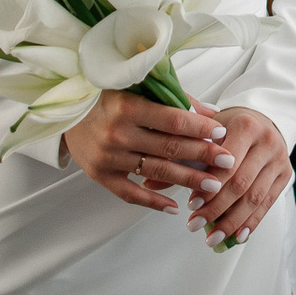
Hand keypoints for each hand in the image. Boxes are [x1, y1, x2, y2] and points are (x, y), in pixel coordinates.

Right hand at [64, 90, 232, 214]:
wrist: (67, 111)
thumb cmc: (110, 95)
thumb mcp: (138, 87)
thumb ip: (174, 98)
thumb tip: (211, 114)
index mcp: (128, 106)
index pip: (172, 120)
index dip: (199, 128)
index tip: (222, 133)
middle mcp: (117, 133)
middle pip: (169, 148)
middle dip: (202, 156)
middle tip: (228, 162)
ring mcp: (108, 157)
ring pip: (156, 173)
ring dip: (188, 180)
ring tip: (214, 185)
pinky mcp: (100, 176)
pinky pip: (130, 194)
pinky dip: (154, 203)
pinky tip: (175, 207)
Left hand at [186, 107, 290, 248]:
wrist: (264, 119)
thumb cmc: (228, 126)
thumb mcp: (205, 131)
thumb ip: (181, 155)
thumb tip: (149, 181)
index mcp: (247, 125)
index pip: (227, 162)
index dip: (209, 187)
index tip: (190, 206)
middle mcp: (267, 141)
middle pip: (240, 183)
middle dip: (216, 209)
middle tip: (194, 226)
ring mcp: (279, 159)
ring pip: (255, 198)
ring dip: (232, 222)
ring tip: (211, 239)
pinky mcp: (285, 174)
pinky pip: (268, 203)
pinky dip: (251, 222)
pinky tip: (236, 236)